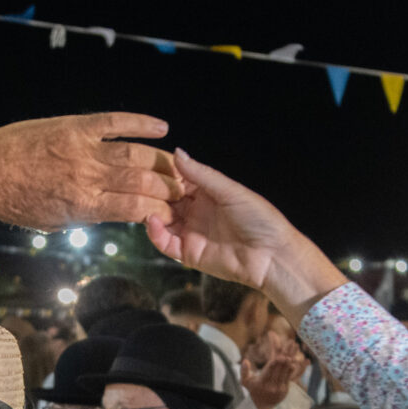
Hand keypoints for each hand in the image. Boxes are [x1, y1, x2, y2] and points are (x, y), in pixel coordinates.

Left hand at [0, 115, 181, 229]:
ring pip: (135, 153)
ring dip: (161, 159)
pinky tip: (160, 127)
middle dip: (169, 187)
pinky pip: (116, 122)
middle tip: (184, 190)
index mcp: (83, 205)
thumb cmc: (14, 201)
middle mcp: (87, 177)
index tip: (174, 212)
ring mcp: (83, 149)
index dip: (160, 211)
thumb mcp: (53, 221)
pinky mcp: (76, 126)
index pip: (135, 208)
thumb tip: (116, 213)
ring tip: (177, 165)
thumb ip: (87, 216)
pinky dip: (141, 123)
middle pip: (142, 182)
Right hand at [141, 152, 345, 320]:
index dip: (162, 172)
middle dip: (151, 190)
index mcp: (207, 193)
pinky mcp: (189, 253)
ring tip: (139, 200)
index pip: (178, 179)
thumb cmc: (259, 219)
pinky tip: (152, 220)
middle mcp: (196, 211)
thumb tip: (178, 152)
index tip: (144, 161)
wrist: (272, 256)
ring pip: (162, 220)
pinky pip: (166, 243)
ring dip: (150, 210)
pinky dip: (155, 233)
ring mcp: (191, 232)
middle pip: (166, 199)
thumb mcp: (229, 190)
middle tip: (135, 181)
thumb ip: (201, 174)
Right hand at [240, 339, 302, 408]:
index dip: (274, 364)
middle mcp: (270, 386)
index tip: (278, 357)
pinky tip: (292, 364)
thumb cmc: (253, 390)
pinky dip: (290, 371)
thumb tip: (245, 360)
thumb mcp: (246, 382)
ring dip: (287, 365)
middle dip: (282, 363)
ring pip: (284, 375)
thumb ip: (244, 371)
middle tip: (286, 355)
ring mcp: (278, 389)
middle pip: (277, 372)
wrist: (262, 406)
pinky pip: (288, 379)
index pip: (268, 372)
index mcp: (261, 383)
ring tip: (290, 358)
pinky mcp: (284, 390)